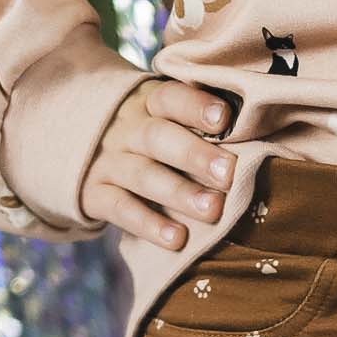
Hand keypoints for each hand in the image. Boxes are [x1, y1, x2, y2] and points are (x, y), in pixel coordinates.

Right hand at [78, 76, 237, 247]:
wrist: (76, 146)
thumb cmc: (149, 136)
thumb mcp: (163, 116)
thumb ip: (198, 122)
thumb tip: (260, 134)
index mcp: (148, 103)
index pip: (170, 97)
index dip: (195, 106)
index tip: (224, 118)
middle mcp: (127, 130)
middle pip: (159, 137)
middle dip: (195, 155)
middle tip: (229, 173)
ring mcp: (109, 162)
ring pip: (144, 175)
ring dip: (180, 193)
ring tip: (213, 210)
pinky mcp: (95, 194)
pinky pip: (121, 209)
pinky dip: (148, 224)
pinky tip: (177, 239)